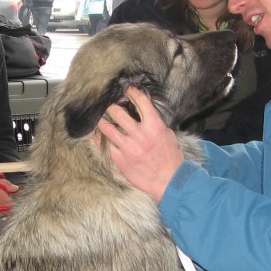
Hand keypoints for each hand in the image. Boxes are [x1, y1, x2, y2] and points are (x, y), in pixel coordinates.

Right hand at [0, 175, 19, 217]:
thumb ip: (7, 185)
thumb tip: (16, 188)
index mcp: (1, 200)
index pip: (18, 203)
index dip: (22, 197)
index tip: (23, 191)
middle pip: (12, 211)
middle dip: (15, 203)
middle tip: (16, 194)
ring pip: (4, 213)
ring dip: (8, 207)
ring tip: (7, 197)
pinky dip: (0, 209)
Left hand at [97, 87, 183, 201]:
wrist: (168, 181)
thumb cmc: (170, 158)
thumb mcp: (168, 135)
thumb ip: (155, 122)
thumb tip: (144, 110)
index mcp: (155, 126)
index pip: (140, 101)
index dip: (131, 92)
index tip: (126, 89)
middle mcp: (140, 135)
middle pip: (117, 112)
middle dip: (112, 105)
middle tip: (109, 104)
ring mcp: (128, 147)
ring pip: (107, 128)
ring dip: (102, 120)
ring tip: (100, 117)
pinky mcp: (120, 160)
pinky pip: (105, 145)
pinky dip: (102, 138)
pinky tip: (100, 135)